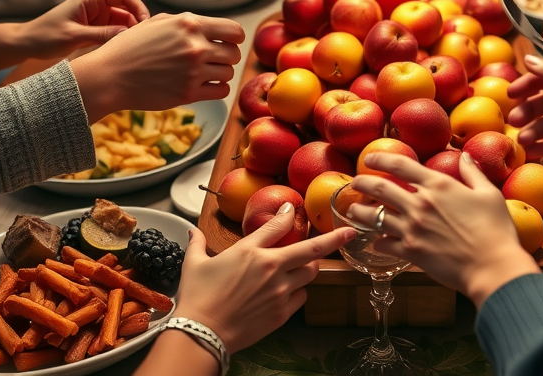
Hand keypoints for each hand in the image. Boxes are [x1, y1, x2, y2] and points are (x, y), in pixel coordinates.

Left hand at [0, 0, 149, 73]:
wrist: (27, 44)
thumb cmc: (45, 36)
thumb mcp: (74, 36)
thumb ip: (102, 34)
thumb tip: (128, 34)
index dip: (138, 7)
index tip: (146, 23)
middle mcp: (95, 5)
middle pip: (125, 9)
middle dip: (136, 21)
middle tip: (142, 39)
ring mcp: (95, 17)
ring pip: (121, 21)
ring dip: (129, 32)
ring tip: (134, 46)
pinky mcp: (93, 29)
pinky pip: (113, 31)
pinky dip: (120, 38)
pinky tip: (124, 49)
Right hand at [69, 12, 244, 121]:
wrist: (109, 76)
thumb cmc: (130, 48)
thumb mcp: (156, 22)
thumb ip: (186, 22)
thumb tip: (211, 27)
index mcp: (189, 24)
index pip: (234, 31)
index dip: (234, 38)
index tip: (227, 43)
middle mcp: (195, 46)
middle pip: (234, 53)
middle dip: (226, 56)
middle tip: (213, 60)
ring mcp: (193, 71)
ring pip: (228, 73)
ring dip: (220, 73)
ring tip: (203, 72)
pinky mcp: (189, 93)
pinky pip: (221, 91)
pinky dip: (216, 88)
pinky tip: (204, 85)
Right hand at [174, 208, 354, 351]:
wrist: (202, 333)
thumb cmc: (197, 298)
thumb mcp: (194, 265)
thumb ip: (197, 244)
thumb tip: (191, 232)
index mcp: (250, 251)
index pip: (278, 225)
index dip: (287, 213)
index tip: (292, 208)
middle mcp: (271, 267)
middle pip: (312, 248)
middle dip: (336, 237)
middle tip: (350, 231)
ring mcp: (280, 290)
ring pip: (311, 272)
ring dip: (310, 266)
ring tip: (305, 264)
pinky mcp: (283, 311)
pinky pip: (302, 296)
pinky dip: (299, 290)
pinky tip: (289, 290)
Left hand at [347, 152, 539, 306]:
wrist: (492, 266)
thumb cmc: (496, 230)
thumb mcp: (489, 194)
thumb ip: (473, 173)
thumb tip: (465, 156)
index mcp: (439, 185)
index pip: (401, 165)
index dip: (381, 158)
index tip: (370, 158)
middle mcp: (420, 204)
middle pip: (381, 188)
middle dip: (363, 182)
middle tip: (355, 182)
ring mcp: (412, 228)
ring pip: (375, 216)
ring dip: (360, 212)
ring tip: (353, 211)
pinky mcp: (410, 252)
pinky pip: (384, 244)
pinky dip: (377, 242)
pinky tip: (376, 242)